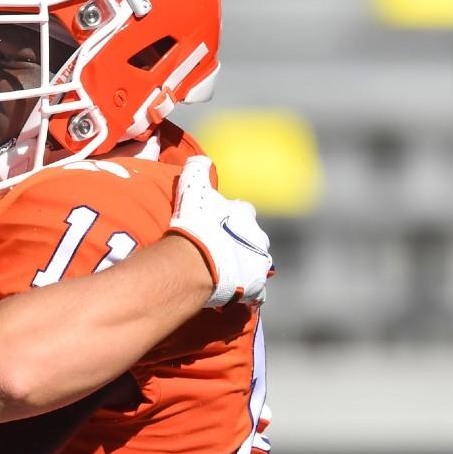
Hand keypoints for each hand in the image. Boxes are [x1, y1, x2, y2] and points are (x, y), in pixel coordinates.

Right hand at [165, 156, 272, 306]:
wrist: (199, 261)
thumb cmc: (196, 224)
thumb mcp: (193, 188)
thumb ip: (197, 169)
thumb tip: (201, 158)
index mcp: (244, 214)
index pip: (243, 211)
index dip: (231, 217)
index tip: (218, 222)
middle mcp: (258, 237)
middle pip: (252, 238)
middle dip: (240, 243)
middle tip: (219, 250)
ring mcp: (259, 264)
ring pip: (256, 265)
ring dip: (244, 267)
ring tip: (224, 274)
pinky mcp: (256, 288)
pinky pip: (256, 292)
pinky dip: (247, 293)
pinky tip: (233, 295)